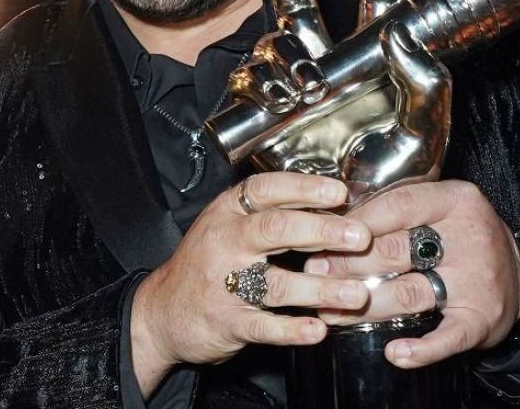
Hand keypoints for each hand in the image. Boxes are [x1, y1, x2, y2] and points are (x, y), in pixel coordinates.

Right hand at [131, 172, 372, 395]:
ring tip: (355, 293)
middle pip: (276, 229)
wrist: (160, 312)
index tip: (340, 193)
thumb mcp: (227, 226)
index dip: (305, 189)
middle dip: (322, 231)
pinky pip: (263, 326)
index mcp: (227, 212)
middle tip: (359, 237)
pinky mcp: (225, 322)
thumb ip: (270, 216)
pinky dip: (292, 330)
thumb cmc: (206, 264)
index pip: (267, 189)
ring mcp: (223, 283)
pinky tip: (318, 330)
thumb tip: (333, 205)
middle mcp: (224, 241)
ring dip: (320, 289)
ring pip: (276, 283)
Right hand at [227, 0, 450, 210]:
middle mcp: (331, 63)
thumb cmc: (405, 179)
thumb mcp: (427, 129)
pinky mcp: (266, 117)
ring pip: (274, 40)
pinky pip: (249, 85)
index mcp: (375, 58)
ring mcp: (295, 88)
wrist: (362, 229)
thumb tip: (402, 32)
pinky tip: (280, 100)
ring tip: (307, 84)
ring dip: (284, 51)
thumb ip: (426, 81)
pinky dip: (260, 84)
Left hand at [304, 180, 519, 368]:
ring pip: (407, 294)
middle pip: (395, 251)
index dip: (355, 222)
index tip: (323, 233)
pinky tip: (394, 353)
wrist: (519, 276)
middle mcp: (468, 238)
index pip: (397, 205)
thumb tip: (335, 218)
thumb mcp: (442, 208)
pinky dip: (420, 349)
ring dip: (363, 305)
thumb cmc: (465, 238)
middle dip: (347, 264)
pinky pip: (447, 337)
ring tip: (330, 311)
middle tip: (314, 272)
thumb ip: (399, 209)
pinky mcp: (481, 319)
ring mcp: (476, 281)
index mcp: (456, 201)